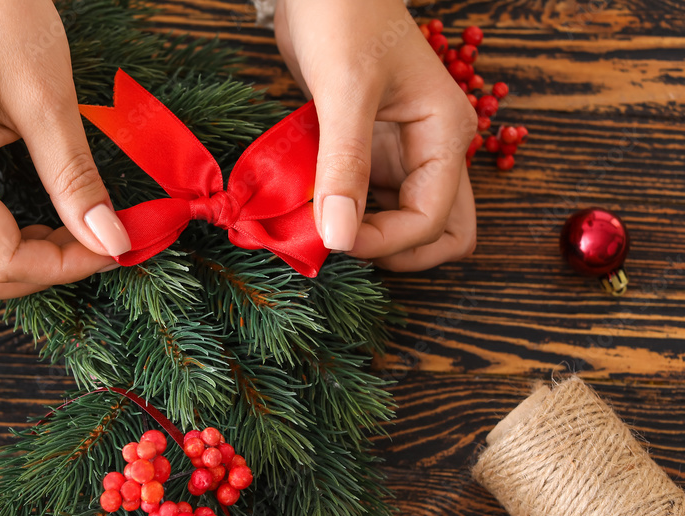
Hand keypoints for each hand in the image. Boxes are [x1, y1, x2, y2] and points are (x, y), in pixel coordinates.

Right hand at [0, 0, 130, 303]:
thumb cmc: (0, 17)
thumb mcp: (49, 101)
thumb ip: (76, 181)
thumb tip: (112, 242)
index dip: (62, 267)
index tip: (111, 246)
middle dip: (33, 276)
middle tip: (85, 241)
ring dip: (2, 271)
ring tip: (51, 235)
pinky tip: (22, 224)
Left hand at [275, 0, 477, 270]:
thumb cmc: (343, 16)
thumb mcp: (344, 91)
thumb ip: (344, 167)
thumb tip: (339, 239)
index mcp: (445, 134)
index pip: (432, 219)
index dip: (386, 241)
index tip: (335, 242)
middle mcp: (431, 150)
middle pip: (438, 233)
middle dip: (396, 252)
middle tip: (342, 244)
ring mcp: (401, 154)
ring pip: (404, 223)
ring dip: (369, 239)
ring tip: (320, 230)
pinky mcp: (369, 153)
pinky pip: (369, 203)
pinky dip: (346, 216)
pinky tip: (311, 211)